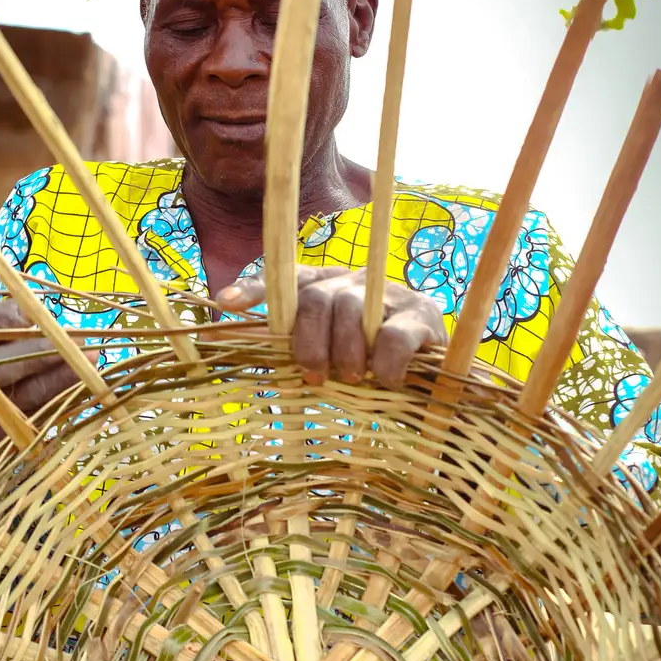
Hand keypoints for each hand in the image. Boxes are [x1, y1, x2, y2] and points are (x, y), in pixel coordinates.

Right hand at [0, 300, 95, 475]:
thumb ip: (1, 319)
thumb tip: (35, 314)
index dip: (1, 321)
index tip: (31, 315)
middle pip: (1, 367)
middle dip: (42, 352)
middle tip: (78, 341)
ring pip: (25, 396)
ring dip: (62, 377)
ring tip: (92, 360)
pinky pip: (37, 420)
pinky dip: (63, 402)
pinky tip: (86, 388)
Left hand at [217, 265, 446, 386]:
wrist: (434, 377)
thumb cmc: (371, 367)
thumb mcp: (330, 357)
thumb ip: (296, 347)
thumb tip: (243, 344)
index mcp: (328, 287)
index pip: (286, 280)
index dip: (255, 288)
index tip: (226, 301)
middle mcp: (356, 281)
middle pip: (317, 298)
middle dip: (309, 343)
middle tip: (316, 375)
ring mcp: (391, 294)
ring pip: (351, 311)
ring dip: (347, 354)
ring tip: (353, 379)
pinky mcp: (423, 314)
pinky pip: (393, 338)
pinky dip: (384, 367)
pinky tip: (386, 381)